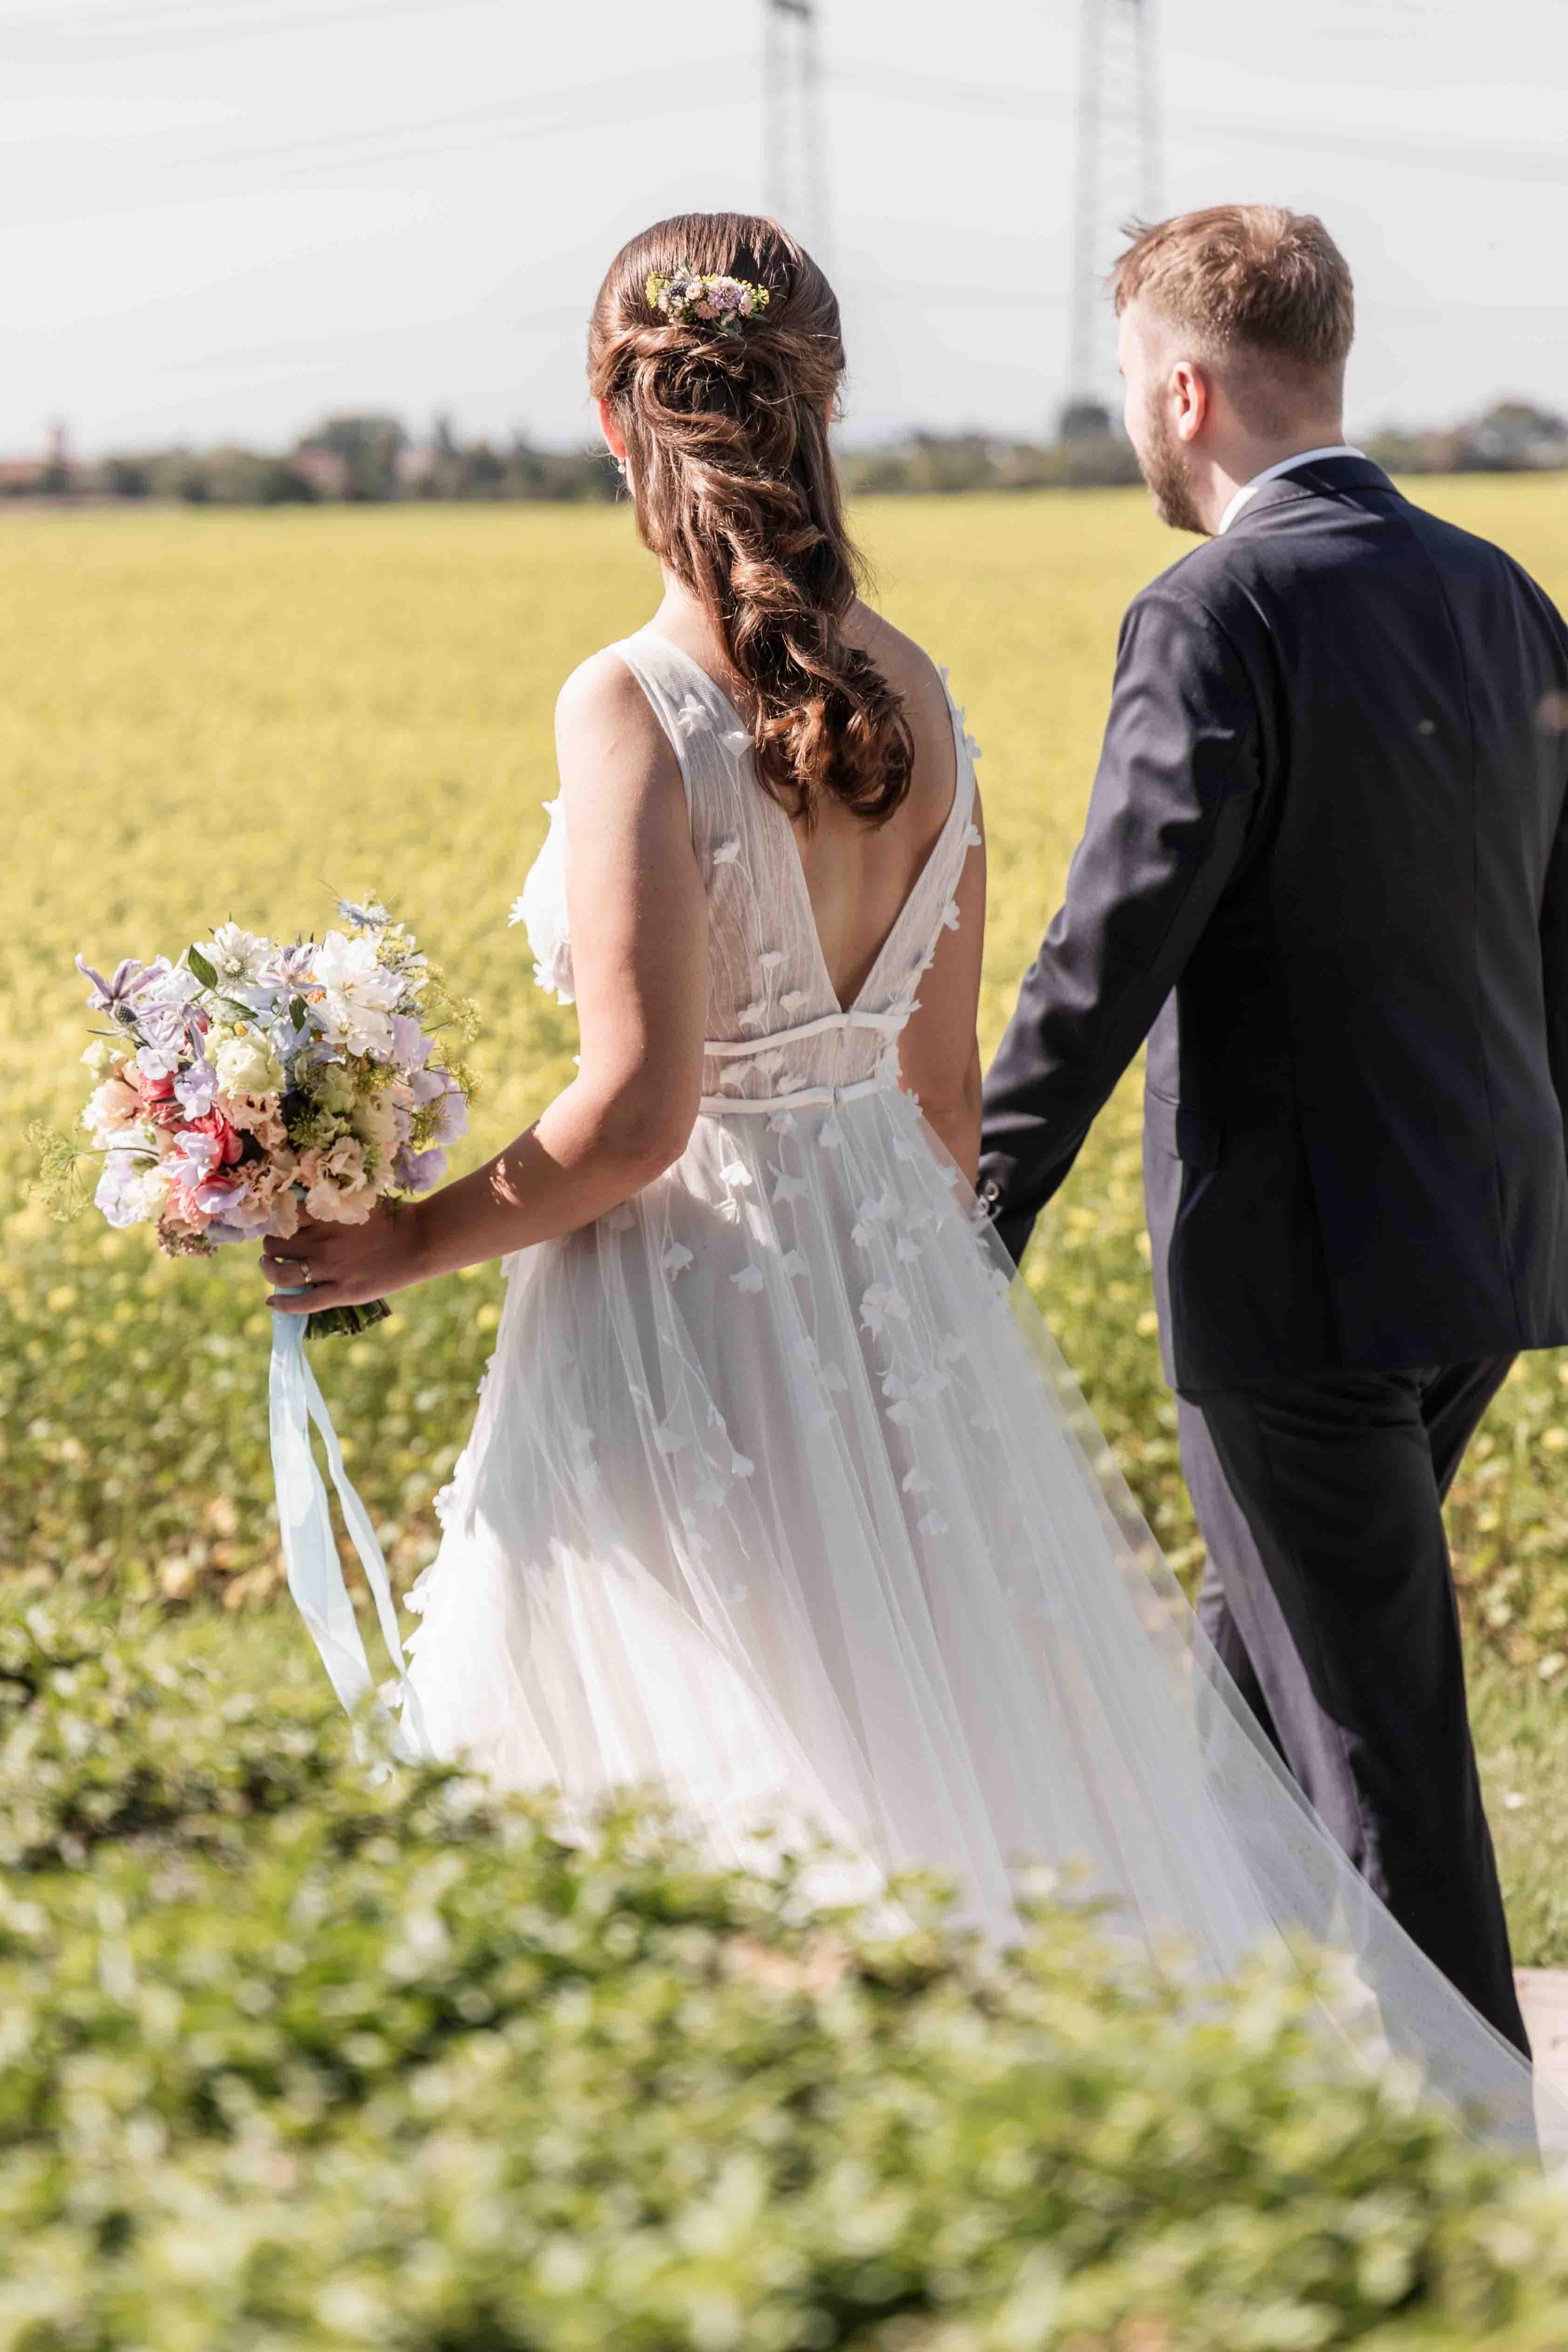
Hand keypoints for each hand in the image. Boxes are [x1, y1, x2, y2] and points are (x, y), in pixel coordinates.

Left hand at [261, 1200, 427, 1315]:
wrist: (421, 1240)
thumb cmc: (395, 1217)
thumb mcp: (357, 1201)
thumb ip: (330, 1206)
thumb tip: (307, 1209)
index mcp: (324, 1216)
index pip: (282, 1217)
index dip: (275, 1220)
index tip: (276, 1223)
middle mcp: (321, 1242)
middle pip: (275, 1244)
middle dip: (271, 1245)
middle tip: (274, 1247)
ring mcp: (330, 1269)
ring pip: (280, 1273)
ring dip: (268, 1269)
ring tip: (269, 1266)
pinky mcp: (341, 1292)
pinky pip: (301, 1303)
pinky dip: (281, 1304)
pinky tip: (272, 1302)